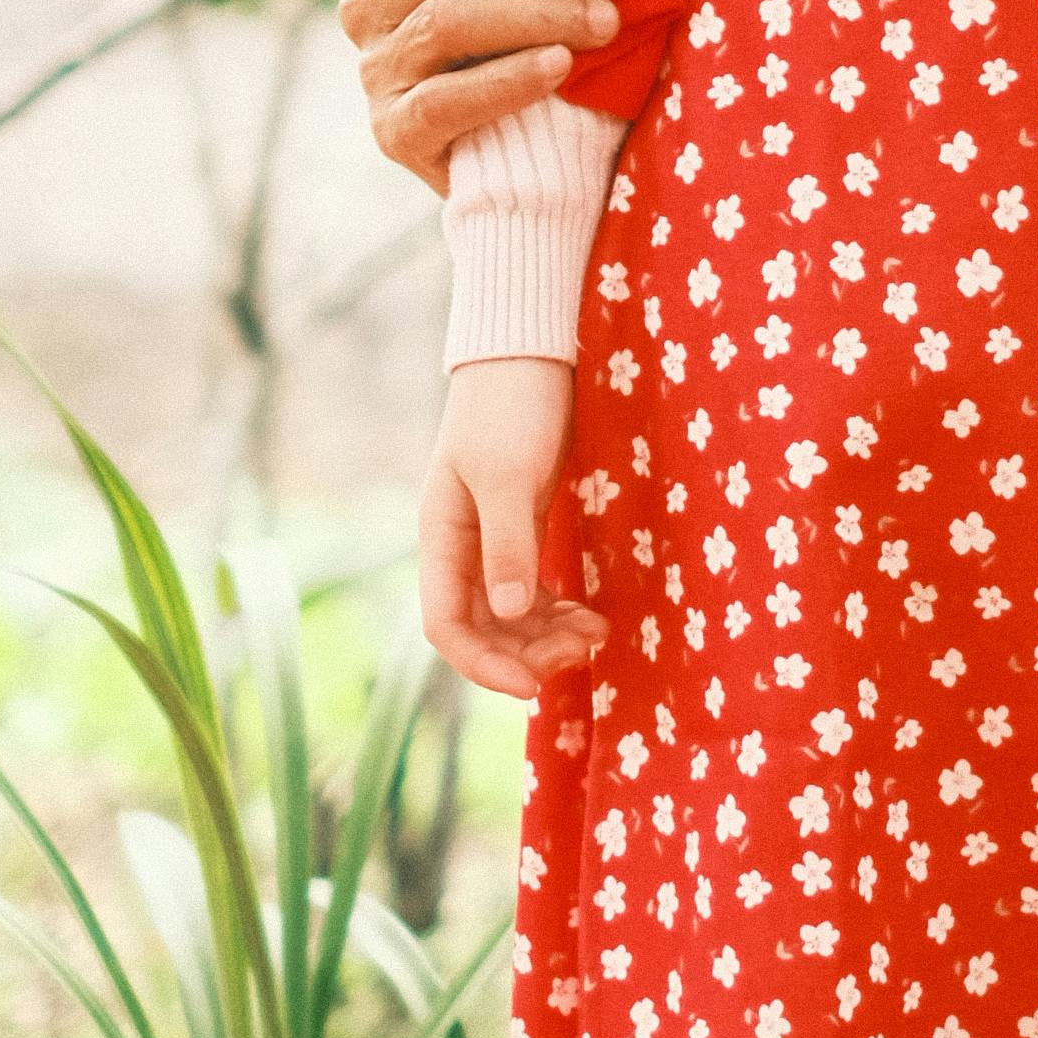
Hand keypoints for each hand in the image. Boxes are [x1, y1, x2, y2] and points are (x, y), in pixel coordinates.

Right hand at [340, 0, 617, 189]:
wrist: (536, 136)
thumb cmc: (527, 9)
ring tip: (604, 19)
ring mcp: (375, 71)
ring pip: (445, 23)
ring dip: (536, 15)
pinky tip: (562, 67)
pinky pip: (445, 102)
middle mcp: (366, 2)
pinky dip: (510, 79)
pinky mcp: (394, 134)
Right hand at [419, 358, 603, 702]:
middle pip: (483, 628)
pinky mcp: (524, 526)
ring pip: (511, 615)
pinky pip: (533, 589)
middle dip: (527, 652)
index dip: (484, 664)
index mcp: (441, 538)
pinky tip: (592, 614)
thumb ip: (506, 544)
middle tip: (584, 651)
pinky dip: (558, 609)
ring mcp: (492, 539)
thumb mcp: (508, 475)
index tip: (532, 686)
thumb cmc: (512, 407)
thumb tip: (505, 613)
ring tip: (597, 633)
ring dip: (547, 635)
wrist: (530, 352)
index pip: (446, 626)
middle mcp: (461, 548)